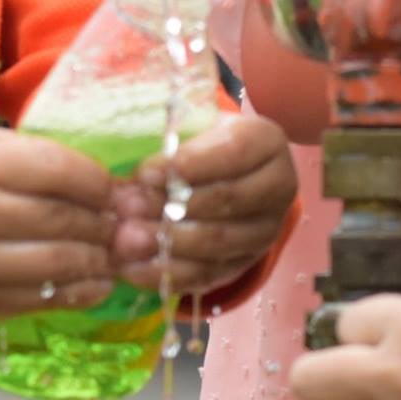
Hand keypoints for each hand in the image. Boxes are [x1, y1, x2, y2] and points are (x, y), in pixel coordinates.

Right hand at [0, 128, 116, 319]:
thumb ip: (36, 161)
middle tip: (128, 221)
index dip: (100, 182)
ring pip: (59, 265)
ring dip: (100, 259)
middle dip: (107, 222)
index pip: (61, 171)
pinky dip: (77, 293)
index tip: (115, 186)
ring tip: (116, 250)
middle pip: (65, 220)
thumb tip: (109, 188)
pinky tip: (94, 280)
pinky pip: (39, 301)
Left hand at [110, 114, 297, 293]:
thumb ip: (167, 139)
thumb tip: (134, 172)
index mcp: (266, 142)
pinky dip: (168, 273)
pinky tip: (134, 268)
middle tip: (127, 208)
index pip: (235, 152)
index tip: (146, 172)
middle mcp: (275, 188)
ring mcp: (264, 230)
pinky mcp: (244, 263)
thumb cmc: (198, 140)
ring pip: (218, 242)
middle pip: (227, 200)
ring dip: (168, 243)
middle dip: (173, 206)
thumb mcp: (188, 125)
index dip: (190, 163)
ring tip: (125, 240)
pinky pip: (207, 274)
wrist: (219, 171)